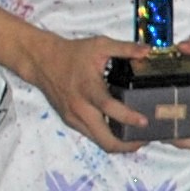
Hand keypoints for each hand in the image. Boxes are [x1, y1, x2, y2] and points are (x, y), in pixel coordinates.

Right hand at [13, 28, 146, 153]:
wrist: (42, 62)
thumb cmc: (72, 53)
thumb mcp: (99, 45)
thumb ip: (124, 48)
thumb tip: (147, 50)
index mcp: (88, 88)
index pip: (108, 107)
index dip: (128, 117)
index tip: (145, 122)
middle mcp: (80, 108)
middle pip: (105, 139)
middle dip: (127, 145)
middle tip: (146, 138)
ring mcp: (74, 118)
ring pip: (99, 142)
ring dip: (118, 144)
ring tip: (136, 138)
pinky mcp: (70, 121)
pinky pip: (91, 135)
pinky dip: (107, 137)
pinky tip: (119, 130)